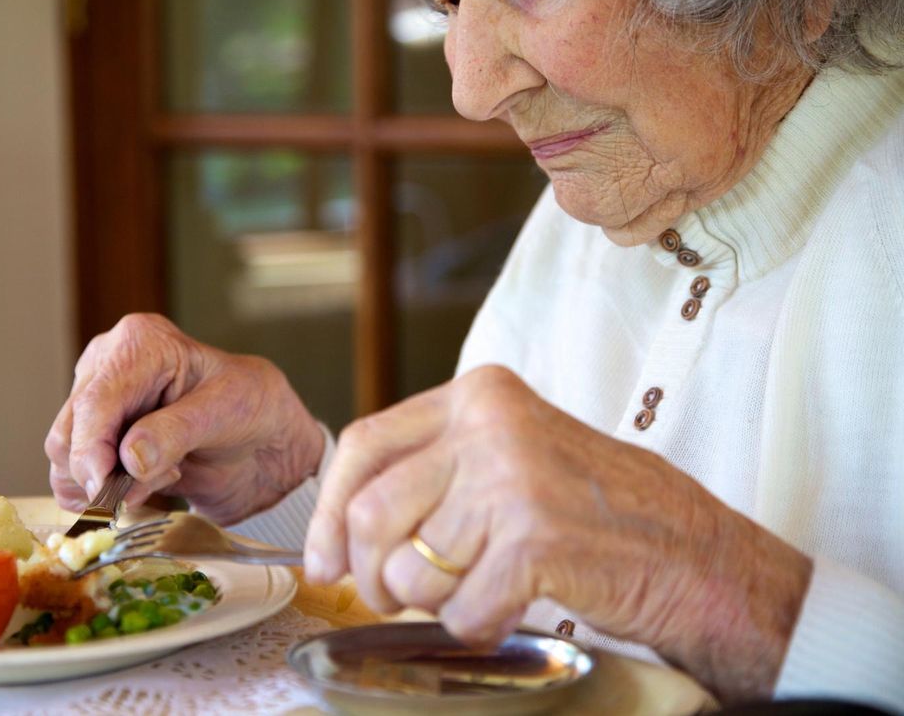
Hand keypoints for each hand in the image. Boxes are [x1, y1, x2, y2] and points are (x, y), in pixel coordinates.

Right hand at [45, 313, 324, 523]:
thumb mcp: (227, 411)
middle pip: (69, 435)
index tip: (101, 489)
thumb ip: (177, 431)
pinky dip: (109, 494)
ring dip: (111, 485)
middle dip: (106, 473)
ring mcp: (96, 404)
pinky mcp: (95, 439)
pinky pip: (77, 480)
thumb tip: (128, 457)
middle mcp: (106, 367)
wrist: (263, 442)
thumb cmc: (253, 409)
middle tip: (163, 480)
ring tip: (168, 474)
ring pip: (66, 462)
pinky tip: (152, 481)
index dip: (91, 451)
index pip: (94, 403)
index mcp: (139, 343)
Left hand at [303, 365, 811, 701]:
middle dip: (373, 574)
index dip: (329, 513)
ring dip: (435, 603)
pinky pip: (460, 610)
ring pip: (410, 569)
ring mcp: (513, 477)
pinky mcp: (534, 538)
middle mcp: (491, 422)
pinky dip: (479, 626)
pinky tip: (513, 607)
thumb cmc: (596, 512)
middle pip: (371, 513)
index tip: (324, 560)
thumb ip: (433, 470)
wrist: (694, 554)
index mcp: (479, 394)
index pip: (364, 445)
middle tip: (394, 597)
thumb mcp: (509, 457)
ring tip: (481, 590)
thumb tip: (340, 526)